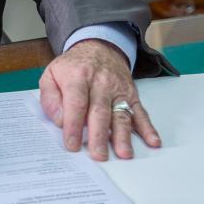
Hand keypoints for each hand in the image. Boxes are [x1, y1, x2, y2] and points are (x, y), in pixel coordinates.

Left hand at [39, 39, 160, 159]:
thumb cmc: (73, 67)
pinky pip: (140, 112)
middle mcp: (100, 82)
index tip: (72, 145)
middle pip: (100, 111)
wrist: (98, 47)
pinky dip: (147, 128)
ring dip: (123, 135)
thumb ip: (50, 98)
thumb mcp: (51, 75)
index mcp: (77, 77)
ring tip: (124, 154)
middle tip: (98, 156)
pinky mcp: (131, 94)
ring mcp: (118, 89)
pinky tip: (153, 141)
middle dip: (99, 136)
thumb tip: (60, 121)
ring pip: (121, 114)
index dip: (74, 125)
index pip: (76, 103)